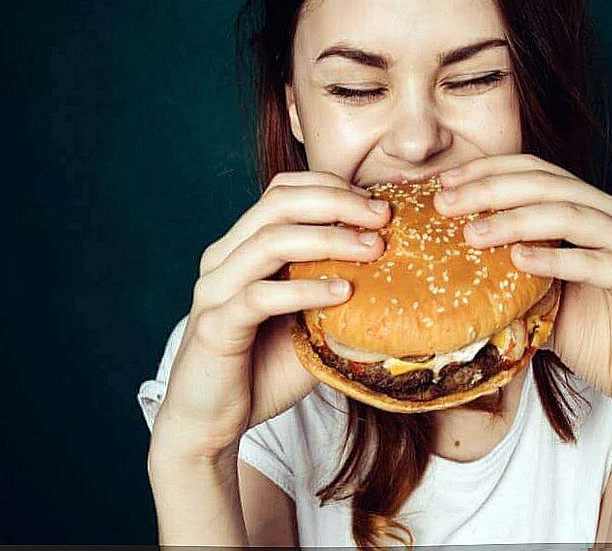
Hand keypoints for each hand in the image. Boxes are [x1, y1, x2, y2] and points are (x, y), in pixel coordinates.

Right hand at [150, 171, 390, 460]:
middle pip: (278, 203)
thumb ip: (336, 291)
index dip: (331, 186)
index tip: (377, 202)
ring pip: (270, 242)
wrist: (212, 425)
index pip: (283, 191)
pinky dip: (305, 290)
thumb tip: (400, 274)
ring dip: (329, 240)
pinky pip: (260, 297)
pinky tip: (343, 293)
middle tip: (384, 217)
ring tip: (373, 249)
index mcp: (242, 247)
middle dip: (337, 202)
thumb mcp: (309, 321)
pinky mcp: (215, 326)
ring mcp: (215, 290)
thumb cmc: (263, 369)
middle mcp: (224, 258)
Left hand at [434, 154, 611, 431]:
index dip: (490, 171)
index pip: (538, 171)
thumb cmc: (587, 333)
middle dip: (492, 191)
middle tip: (446, 204)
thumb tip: (443, 249)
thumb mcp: (536, 292)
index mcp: (595, 207)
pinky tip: (518, 259)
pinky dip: (556, 259)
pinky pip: (597, 264)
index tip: (445, 183)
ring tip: (473, 233)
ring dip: (516, 221)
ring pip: (571, 216)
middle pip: (550, 186)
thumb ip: (507, 265)